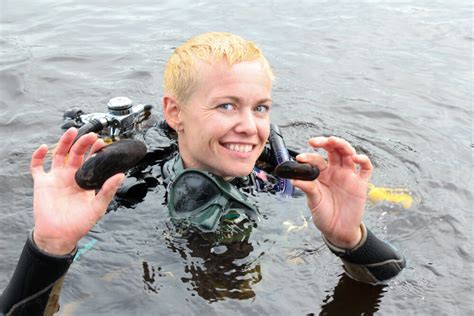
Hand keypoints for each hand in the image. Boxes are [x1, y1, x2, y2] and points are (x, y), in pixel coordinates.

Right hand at [30, 128, 123, 254]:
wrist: (60, 236)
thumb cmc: (80, 223)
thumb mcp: (98, 207)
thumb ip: (108, 190)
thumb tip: (121, 175)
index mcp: (84, 180)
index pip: (90, 160)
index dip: (95, 151)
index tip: (102, 143)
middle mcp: (70, 176)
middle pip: (76, 153)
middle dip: (83, 143)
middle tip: (92, 135)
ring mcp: (55, 178)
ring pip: (59, 154)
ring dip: (64, 142)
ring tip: (72, 131)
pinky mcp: (42, 183)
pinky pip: (37, 166)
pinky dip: (38, 156)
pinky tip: (45, 147)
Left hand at [292, 136, 372, 248]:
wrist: (337, 231)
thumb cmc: (324, 214)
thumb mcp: (313, 201)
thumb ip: (307, 188)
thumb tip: (294, 179)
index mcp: (321, 174)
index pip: (316, 159)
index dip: (309, 156)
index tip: (300, 158)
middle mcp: (335, 171)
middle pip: (333, 150)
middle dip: (325, 142)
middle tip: (316, 141)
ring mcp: (348, 176)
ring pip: (348, 154)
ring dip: (342, 145)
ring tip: (333, 141)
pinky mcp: (361, 184)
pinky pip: (366, 168)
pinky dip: (363, 160)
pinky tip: (356, 158)